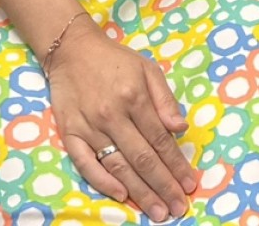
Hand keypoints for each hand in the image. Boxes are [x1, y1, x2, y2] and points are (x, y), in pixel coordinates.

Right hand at [49, 15, 198, 220]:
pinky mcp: (70, 134)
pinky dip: (103, 182)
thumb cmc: (114, 60)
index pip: (160, 139)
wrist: (72, 49)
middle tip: (178, 208)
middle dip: (163, 185)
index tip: (189, 184)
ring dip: (140, 192)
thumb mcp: (147, 69)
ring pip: (118, 166)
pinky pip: (86, 165)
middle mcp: (112, 115)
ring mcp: (89, 127)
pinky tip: (121, 195)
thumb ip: (164, 99)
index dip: (176, 164)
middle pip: (142, 158)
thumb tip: (181, 128)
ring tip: (157, 211)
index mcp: (134, 96)